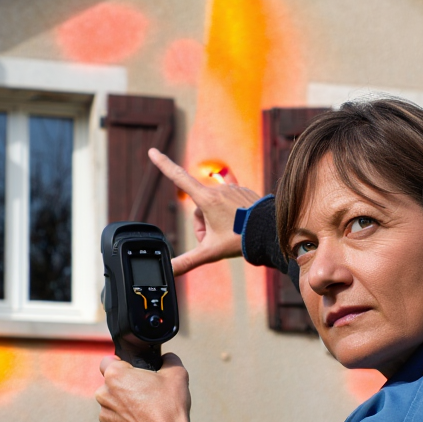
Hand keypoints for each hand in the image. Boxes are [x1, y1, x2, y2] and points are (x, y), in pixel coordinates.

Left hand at [96, 353, 191, 421]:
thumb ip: (168, 359)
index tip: (132, 372)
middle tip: (145, 394)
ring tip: (145, 412)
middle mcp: (104, 394)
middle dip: (124, 388)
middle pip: (110, 386)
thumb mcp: (177, 373)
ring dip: (124, 407)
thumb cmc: (169, 406)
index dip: (120, 365)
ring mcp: (104, 416)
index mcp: (115, 375)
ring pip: (112, 406)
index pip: (107, 361)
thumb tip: (166, 358)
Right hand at [148, 148, 260, 275]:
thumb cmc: (240, 240)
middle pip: (198, 209)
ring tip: (230, 234)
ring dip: (216, 222)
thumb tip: (170, 270)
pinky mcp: (242, 191)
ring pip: (213, 207)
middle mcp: (217, 189)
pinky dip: (228, 216)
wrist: (270, 232)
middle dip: (202, 226)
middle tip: (216, 240)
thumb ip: (188, 261)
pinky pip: (227, 204)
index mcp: (206, 199)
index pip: (178, 177)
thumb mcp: (211, 252)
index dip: (163, 164)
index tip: (152, 151)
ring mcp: (231, 189)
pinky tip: (238, 224)